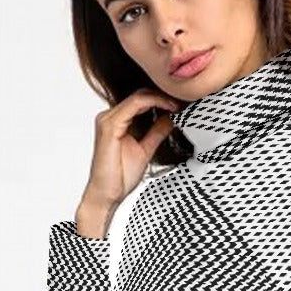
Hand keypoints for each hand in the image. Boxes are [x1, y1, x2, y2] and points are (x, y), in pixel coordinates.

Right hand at [75, 88, 180, 236]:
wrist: (106, 195)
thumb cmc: (120, 177)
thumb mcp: (146, 149)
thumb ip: (157, 132)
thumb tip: (172, 118)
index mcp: (116, 121)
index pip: (141, 100)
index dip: (162, 99)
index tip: (182, 104)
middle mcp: (109, 116)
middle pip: (140, 94)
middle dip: (164, 95)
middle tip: (184, 101)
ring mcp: (107, 119)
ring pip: (139, 96)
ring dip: (161, 97)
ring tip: (179, 104)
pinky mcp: (110, 125)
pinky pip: (135, 104)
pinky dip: (154, 103)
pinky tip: (170, 108)